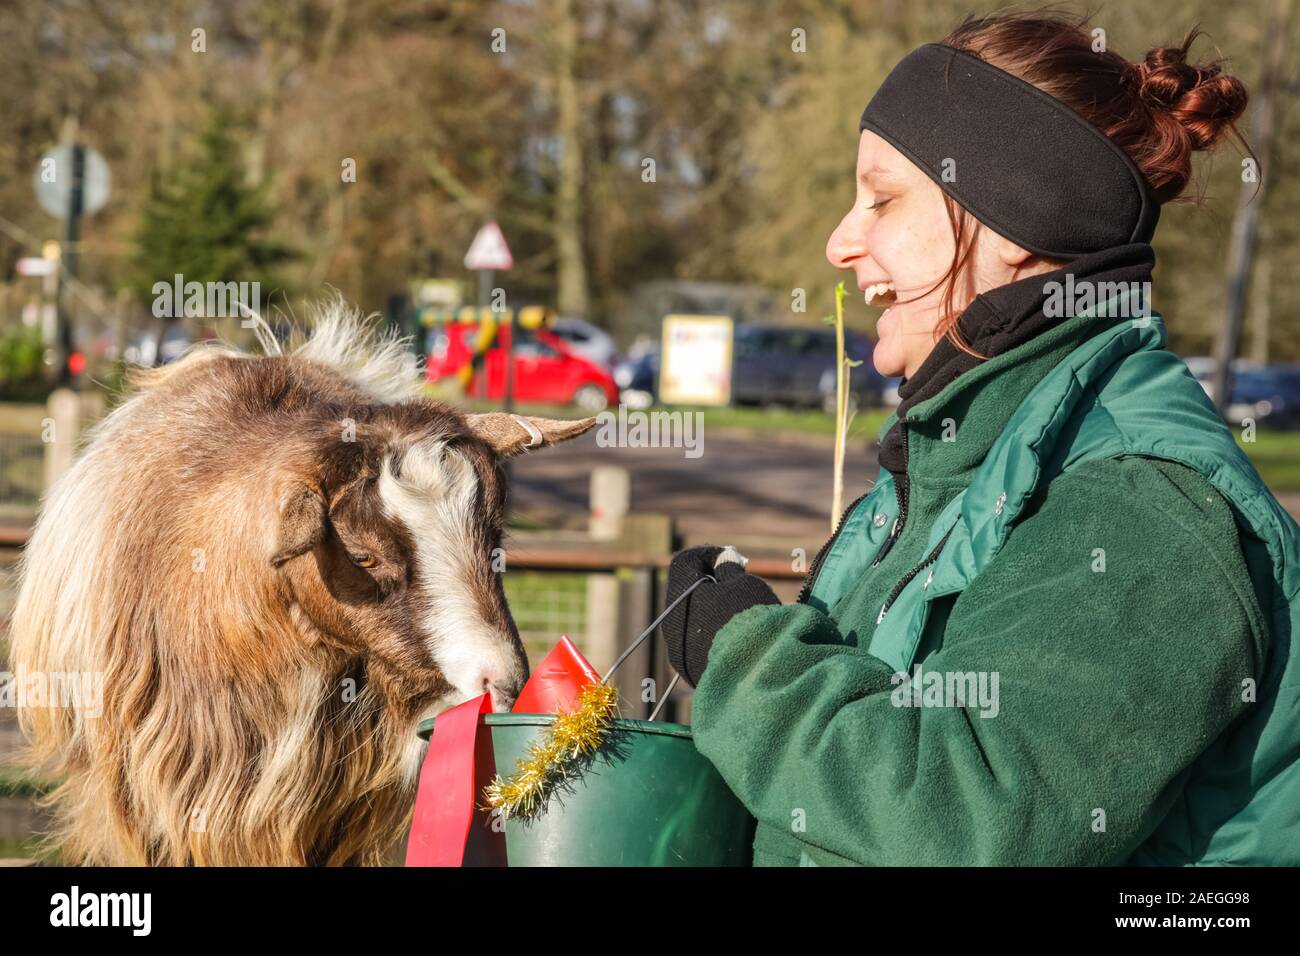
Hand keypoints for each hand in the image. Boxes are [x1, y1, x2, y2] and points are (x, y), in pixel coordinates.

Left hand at [661, 545, 779, 686]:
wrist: (756, 678)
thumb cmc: (751, 622)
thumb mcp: (743, 584)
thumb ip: (729, 569)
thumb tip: (723, 561)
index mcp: (679, 598)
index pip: (684, 563)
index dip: (709, 554)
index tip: (734, 558)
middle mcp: (672, 627)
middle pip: (688, 594)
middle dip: (712, 584)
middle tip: (741, 583)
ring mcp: (680, 654)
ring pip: (694, 622)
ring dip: (714, 612)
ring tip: (745, 615)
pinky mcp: (693, 674)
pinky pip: (701, 646)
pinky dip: (717, 636)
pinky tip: (741, 640)